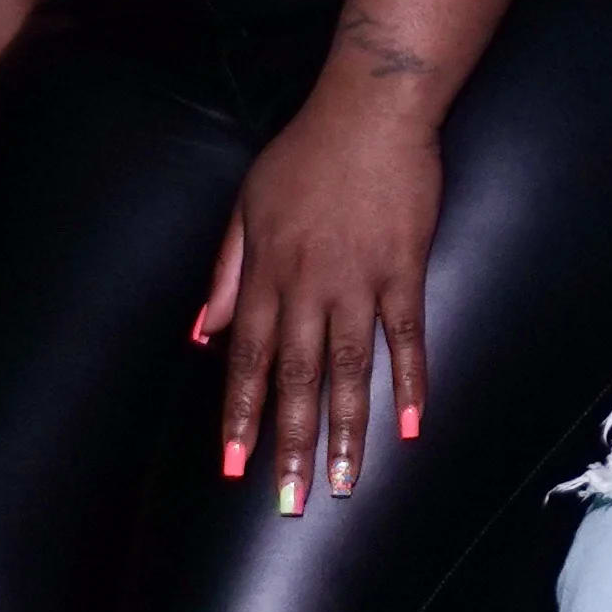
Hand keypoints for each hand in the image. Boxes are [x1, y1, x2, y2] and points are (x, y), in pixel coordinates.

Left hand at [201, 91, 441, 513]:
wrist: (369, 110)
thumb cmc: (306, 154)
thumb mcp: (248, 207)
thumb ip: (226, 273)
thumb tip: (201, 333)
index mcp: (267, 273)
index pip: (249, 359)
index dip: (242, 415)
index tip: (234, 467)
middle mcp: (308, 287)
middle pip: (296, 377)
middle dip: (289, 442)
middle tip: (289, 500)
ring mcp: (358, 281)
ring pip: (349, 369)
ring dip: (345, 430)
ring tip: (345, 482)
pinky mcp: (404, 270)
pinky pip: (407, 336)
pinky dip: (410, 382)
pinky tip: (411, 426)